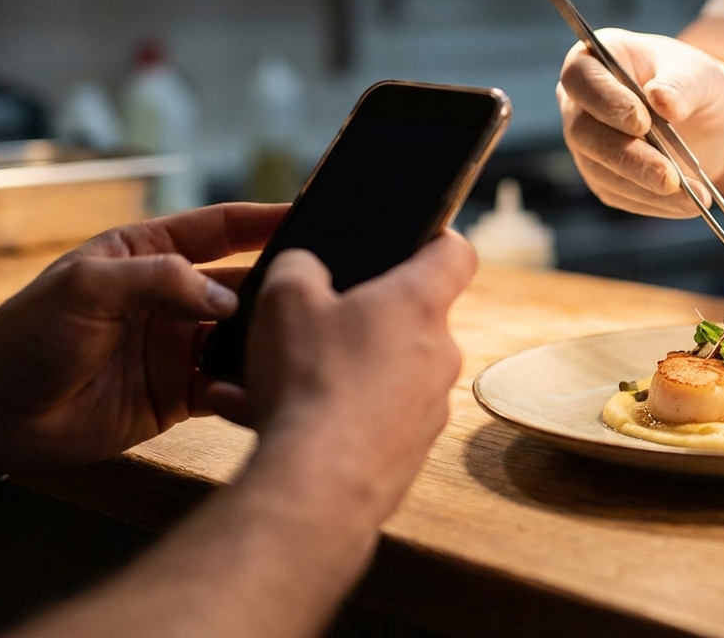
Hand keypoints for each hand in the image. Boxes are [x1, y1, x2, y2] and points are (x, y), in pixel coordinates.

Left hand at [0, 203, 287, 474]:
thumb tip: (227, 294)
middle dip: (281, 280)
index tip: (310, 210)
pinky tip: (272, 381)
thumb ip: (159, 280)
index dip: (264, 218)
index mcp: (148, 253)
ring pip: (243, 334)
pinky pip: (230, 383)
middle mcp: (171, 296)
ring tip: (306, 335)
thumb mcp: (87, 287)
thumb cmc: (26, 335)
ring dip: (270, 335)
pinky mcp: (181, 394)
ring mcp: (179, 346)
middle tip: (323, 282)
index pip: (219, 227)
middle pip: (242, 279)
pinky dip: (251, 382)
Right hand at [206, 232, 476, 519]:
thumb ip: (298, 268)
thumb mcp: (284, 299)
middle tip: (311, 323)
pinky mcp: (409, 453)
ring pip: (380, 376)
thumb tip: (305, 268)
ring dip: (334, 374)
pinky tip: (268, 421)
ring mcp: (429, 409)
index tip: (418, 238)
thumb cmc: (309, 380)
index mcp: (419, 303)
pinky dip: (328, 418)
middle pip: (408, 320)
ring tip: (268, 383)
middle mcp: (439, 355)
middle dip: (360, 319)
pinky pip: (368, 421)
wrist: (317, 485)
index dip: (437, 238)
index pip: (456, 253)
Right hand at [558, 29, 723, 217]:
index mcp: (595, 61)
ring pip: (600, 169)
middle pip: (583, 131)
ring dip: (645, 186)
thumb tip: (662, 102)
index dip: (604, 100)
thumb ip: (682, 85)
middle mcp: (579, 104)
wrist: (704, 117)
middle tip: (669, 176)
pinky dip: (655, 202)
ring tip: (694, 196)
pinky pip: (620, 193)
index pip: (579, 76)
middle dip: (628, 156)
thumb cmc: (694, 83)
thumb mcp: (700, 74)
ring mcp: (587, 144)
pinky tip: (689, 203)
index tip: (641, 121)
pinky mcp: (602, 177)